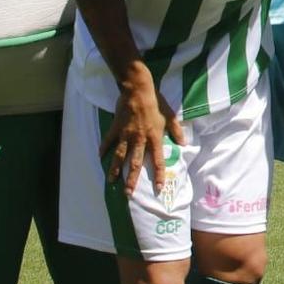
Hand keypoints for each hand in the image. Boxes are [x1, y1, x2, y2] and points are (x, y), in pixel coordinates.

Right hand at [104, 70, 186, 194]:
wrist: (138, 89)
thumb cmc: (157, 102)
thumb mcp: (170, 116)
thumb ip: (177, 130)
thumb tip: (184, 143)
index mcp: (154, 137)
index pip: (158, 160)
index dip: (158, 174)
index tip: (158, 188)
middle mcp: (139, 139)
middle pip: (136, 163)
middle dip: (132, 179)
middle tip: (128, 193)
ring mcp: (126, 134)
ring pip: (119, 156)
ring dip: (115, 169)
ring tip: (111, 181)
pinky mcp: (116, 128)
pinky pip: (108, 140)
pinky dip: (104, 148)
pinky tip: (100, 156)